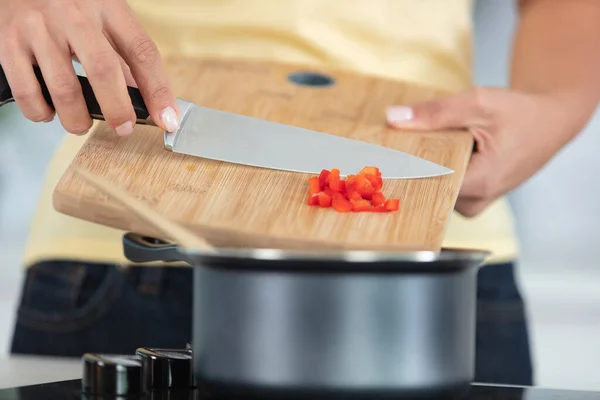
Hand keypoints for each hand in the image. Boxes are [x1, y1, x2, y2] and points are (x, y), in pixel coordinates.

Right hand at [0, 0, 178, 135]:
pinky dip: (41, 112)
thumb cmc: (66, 1)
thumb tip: (145, 99)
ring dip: (77, 119)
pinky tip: (49, 111)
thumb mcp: (101, 14)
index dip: (159, 91)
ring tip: (81, 123)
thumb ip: (120, 52)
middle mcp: (73, 13)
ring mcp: (38, 27)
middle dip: (118, 109)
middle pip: (103, 69)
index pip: (142, 51)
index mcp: (106, 6)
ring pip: (64, 89)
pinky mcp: (8, 41)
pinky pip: (27, 91)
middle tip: (124, 128)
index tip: (168, 120)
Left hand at [385, 87, 580, 217]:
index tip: (371, 162)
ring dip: (416, 170)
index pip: (426, 185)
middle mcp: (475, 201)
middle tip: (374, 152)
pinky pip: (441, 188)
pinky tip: (416, 155)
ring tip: (394, 150)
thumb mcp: (478, 103)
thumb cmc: (520, 113)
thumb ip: (436, 112)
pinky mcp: (471, 198)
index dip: (397, 172)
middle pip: (425, 190)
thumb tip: (394, 118)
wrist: (550, 121)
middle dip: (402, 170)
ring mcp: (473, 203)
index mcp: (480, 182)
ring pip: (431, 191)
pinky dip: (429, 171)